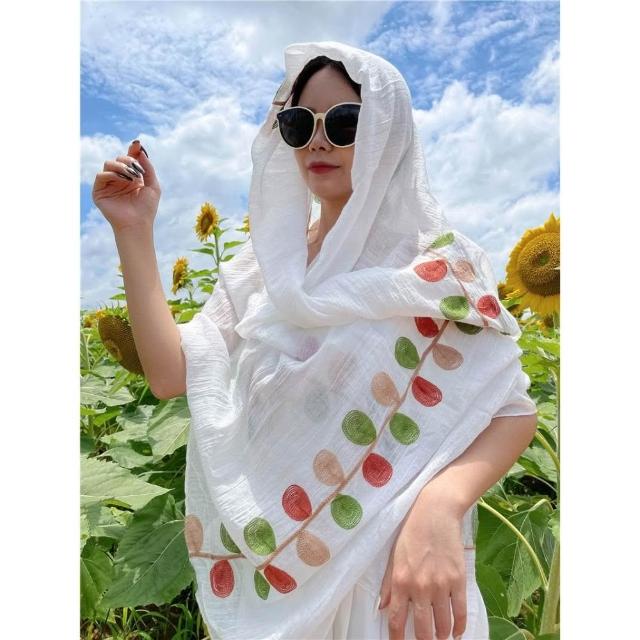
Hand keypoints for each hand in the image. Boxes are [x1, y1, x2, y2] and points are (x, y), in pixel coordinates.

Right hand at [91, 140, 160, 232]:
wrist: (138, 224)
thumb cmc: (147, 208)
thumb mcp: (153, 185)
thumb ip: (148, 167)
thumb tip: (140, 150)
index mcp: (131, 177)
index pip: (129, 159)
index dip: (132, 151)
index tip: (137, 144)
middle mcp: (119, 179)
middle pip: (119, 159)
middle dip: (129, 160)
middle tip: (137, 170)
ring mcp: (108, 184)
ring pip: (109, 163)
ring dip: (121, 166)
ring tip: (132, 176)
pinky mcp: (99, 191)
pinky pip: (101, 175)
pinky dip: (112, 174)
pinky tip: (123, 180)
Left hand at [378, 499, 466, 639]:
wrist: (436, 512)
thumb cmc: (411, 532)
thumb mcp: (394, 556)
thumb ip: (388, 584)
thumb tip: (383, 608)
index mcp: (401, 580)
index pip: (397, 620)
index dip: (397, 638)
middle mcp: (420, 587)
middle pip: (423, 629)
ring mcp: (441, 585)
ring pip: (442, 625)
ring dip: (440, 636)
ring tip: (439, 638)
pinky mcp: (458, 580)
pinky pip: (460, 612)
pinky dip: (459, 626)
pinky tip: (456, 632)